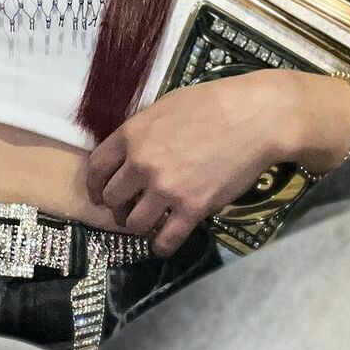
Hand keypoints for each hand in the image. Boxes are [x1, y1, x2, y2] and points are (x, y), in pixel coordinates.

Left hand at [85, 71, 304, 257]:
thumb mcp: (167, 106)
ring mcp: (166, 189)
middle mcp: (142, 164)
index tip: (98, 195)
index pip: (96, 167)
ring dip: (138, 226)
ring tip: (148, 224)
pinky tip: (163, 243)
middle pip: (112, 199)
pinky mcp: (192, 209)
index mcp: (132, 135)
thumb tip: (131, 150)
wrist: (255, 118)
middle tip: (127, 210)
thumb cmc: (214, 103)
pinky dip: (161, 245)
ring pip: (134, 223)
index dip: (94, 186)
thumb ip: (143, 130)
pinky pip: (166, 239)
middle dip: (117, 207)